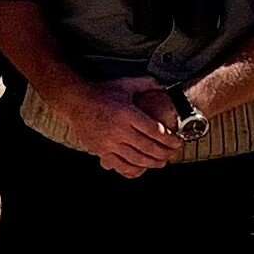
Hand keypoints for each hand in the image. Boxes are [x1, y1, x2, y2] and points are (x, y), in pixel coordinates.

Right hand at [61, 76, 182, 178]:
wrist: (75, 101)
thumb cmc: (102, 92)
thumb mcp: (125, 84)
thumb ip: (147, 84)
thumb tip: (165, 86)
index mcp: (128, 113)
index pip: (155, 131)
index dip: (170, 139)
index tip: (178, 142)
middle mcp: (119, 130)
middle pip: (149, 148)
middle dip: (165, 153)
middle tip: (174, 154)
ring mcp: (109, 142)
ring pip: (137, 159)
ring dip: (152, 163)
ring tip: (162, 162)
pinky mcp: (100, 150)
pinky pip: (120, 165)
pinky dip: (133, 169)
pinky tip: (142, 168)